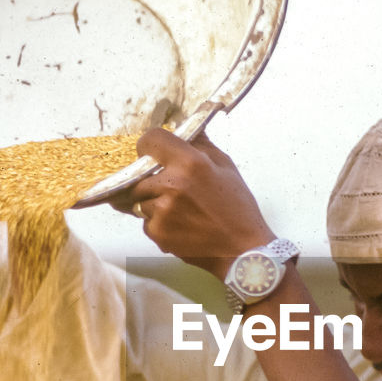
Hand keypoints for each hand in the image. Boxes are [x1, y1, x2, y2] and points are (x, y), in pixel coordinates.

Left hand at [123, 129, 274, 278]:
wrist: (242, 250)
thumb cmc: (238, 209)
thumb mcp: (226, 167)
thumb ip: (202, 145)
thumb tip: (186, 130)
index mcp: (190, 163)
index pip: (150, 140)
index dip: (150, 146)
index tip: (153, 154)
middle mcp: (172, 185)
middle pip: (139, 175)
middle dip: (152, 180)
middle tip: (173, 190)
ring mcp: (162, 211)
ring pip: (141, 200)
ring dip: (155, 203)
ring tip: (182, 211)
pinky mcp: (157, 232)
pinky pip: (146, 222)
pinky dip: (159, 224)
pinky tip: (181, 226)